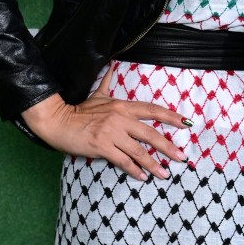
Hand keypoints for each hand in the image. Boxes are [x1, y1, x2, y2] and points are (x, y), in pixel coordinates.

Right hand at [21, 68, 190, 180]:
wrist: (57, 121)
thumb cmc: (78, 110)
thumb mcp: (97, 95)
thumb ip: (107, 82)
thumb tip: (112, 67)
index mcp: (122, 105)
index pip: (152, 110)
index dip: (170, 116)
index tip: (186, 123)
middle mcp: (120, 118)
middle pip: (150, 133)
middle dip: (168, 146)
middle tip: (181, 156)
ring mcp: (111, 133)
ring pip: (139, 151)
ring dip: (154, 164)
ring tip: (165, 173)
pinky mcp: (102, 146)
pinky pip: (123, 161)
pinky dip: (135, 170)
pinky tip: (144, 177)